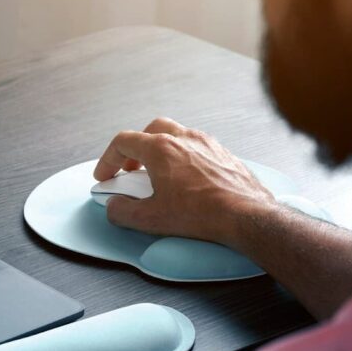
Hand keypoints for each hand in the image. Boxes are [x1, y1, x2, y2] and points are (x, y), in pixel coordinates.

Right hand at [93, 117, 277, 246]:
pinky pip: (196, 147)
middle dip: (135, 149)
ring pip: (176, 135)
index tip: (105, 176)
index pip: (123, 142)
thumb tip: (114, 207)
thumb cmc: (202, 214)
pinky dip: (183, 157)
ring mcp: (207, 144)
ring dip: (160, 151)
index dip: (108, 159)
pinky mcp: (224, 154)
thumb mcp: (150, 219)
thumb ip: (123, 211)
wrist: (246, 215)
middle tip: (130, 170)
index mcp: (161, 149)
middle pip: (150, 131)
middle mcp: (184, 139)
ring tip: (158, 175)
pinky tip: (185, 180)